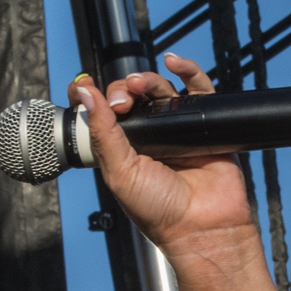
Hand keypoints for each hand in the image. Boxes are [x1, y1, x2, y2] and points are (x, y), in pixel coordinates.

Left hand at [71, 53, 252, 260]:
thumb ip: (103, 133)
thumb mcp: (119, 172)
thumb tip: (86, 95)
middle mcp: (149, 137)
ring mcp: (176, 128)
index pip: (106, 112)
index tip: (86, 86)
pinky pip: (197, 89)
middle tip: (123, 101)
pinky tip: (173, 62)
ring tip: (140, 85)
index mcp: (123, 149)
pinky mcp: (204, 123)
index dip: (96, 97)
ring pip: (161, 89)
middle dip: (124, 89)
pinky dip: (187, 70)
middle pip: (133, 96)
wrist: (202, 227)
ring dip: (148, 79)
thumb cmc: (159, 210)